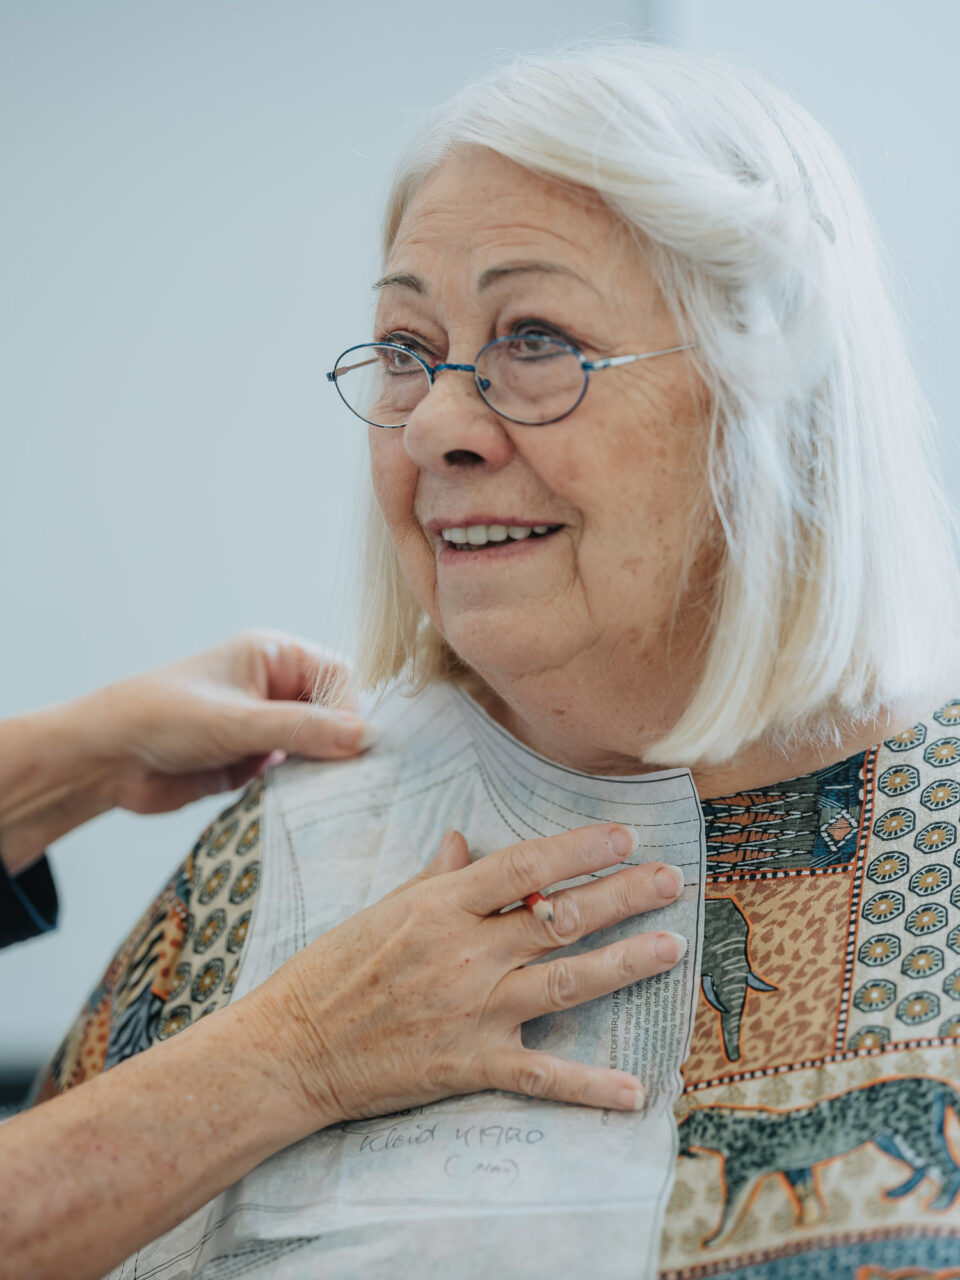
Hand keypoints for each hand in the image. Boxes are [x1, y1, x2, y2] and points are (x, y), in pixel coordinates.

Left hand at [0, 632, 370, 873]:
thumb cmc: (162, 718)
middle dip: (340, 743)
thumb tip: (367, 737)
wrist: (105, 761)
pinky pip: (297, 775)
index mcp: (273, 656)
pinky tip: (302, 804)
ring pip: (318, 747)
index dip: (349, 711)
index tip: (353, 747)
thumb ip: (304, 730)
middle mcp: (274, 688)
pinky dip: (302, 789)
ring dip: (322, 770)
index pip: (338, 677)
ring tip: (327, 794)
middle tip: (349, 777)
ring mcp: (265, 726)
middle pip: (334, 713)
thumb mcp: (238, 721)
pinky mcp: (254, 762)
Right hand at [244, 823, 686, 1129]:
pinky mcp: (471, 1064)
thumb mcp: (381, 910)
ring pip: (566, 980)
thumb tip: (464, 841)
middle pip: (559, 917)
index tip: (623, 836)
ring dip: (625, 963)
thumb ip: (433, 878)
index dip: (580, 848)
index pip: (526, 865)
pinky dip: (590, 1086)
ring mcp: (473, 1010)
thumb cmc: (331, 972)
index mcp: (441, 906)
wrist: (292, 1049)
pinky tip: (635, 1091)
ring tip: (672, 947)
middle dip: (622, 895)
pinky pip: (542, 1074)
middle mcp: (465, 952)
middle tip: (673, 879)